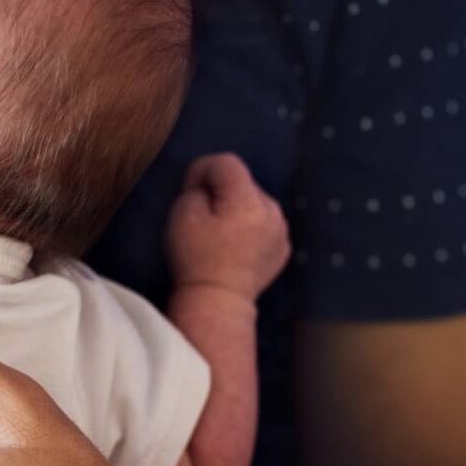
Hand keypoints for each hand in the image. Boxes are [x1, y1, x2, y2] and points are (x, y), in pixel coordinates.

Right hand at [165, 152, 289, 300]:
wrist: (217, 302)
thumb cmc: (195, 258)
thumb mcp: (182, 215)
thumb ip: (195, 189)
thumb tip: (207, 185)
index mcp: (247, 200)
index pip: (227, 163)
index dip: (203, 170)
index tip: (189, 190)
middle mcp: (272, 210)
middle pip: (243, 182)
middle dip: (222, 191)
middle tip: (203, 216)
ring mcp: (281, 230)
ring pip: (256, 203)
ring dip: (238, 209)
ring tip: (220, 233)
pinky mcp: (283, 248)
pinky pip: (265, 225)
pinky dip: (251, 228)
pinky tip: (235, 247)